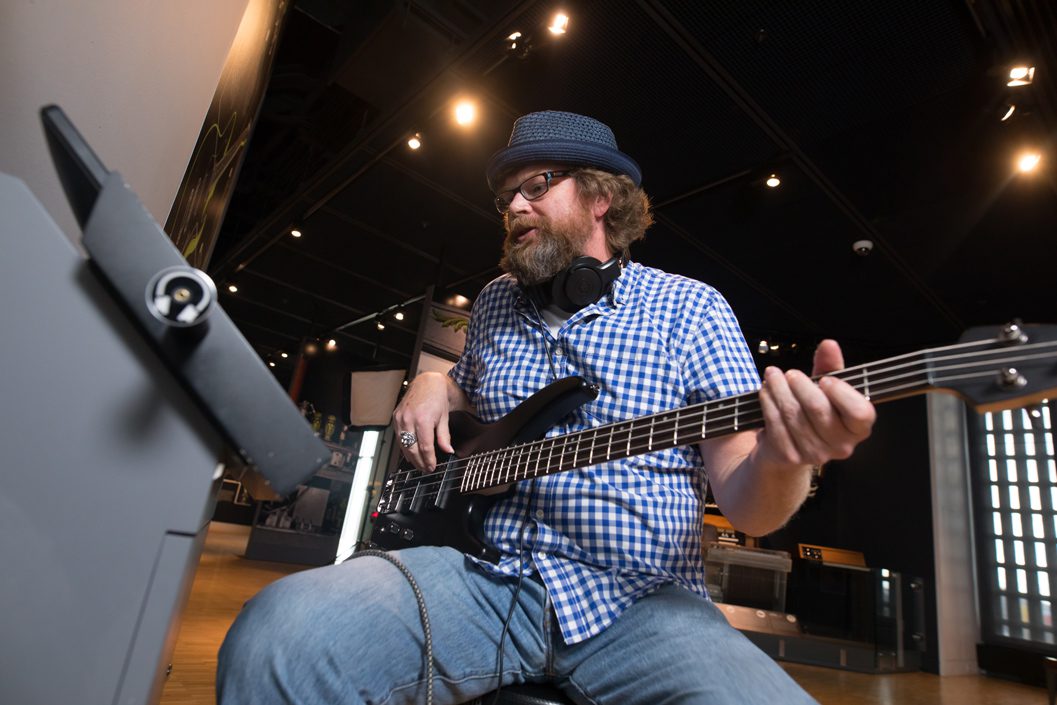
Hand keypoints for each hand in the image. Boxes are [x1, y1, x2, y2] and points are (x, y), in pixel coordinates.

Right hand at [391, 372, 454, 470]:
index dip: (429, 460)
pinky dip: (404, 447)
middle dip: (419, 462)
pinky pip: (398, 437)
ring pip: (403, 445)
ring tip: (419, 464)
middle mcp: (409, 419)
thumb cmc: (437, 398)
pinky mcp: (396, 417)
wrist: (427, 382)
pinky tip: (410, 454)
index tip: (432, 467)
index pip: (425, 447)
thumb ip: (444, 436)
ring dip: (411, 457)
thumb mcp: (444, 418)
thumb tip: (448, 451)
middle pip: (412, 449)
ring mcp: (400, 418)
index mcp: (423, 419)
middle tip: (426, 469)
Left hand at [757, 339, 875, 466]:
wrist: (786, 446)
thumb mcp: (825, 388)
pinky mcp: (790, 455)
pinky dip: (768, 402)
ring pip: (793, 413)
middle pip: (819, 409)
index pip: (860, 412)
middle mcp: (841, 445)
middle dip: (800, 384)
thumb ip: (830, 366)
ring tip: (773, 376)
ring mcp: (815, 454)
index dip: (842, 393)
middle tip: (790, 373)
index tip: (826, 379)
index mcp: (858, 428)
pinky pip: (776, 422)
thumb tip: (829, 345)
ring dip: (778, 389)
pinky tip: (766, 391)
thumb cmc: (811, 413)